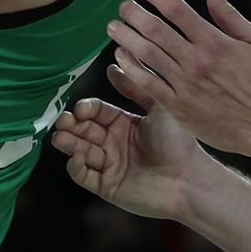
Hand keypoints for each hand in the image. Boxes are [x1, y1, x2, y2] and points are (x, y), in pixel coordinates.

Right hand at [51, 98, 206, 220]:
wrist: (189, 179)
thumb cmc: (178, 142)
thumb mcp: (156, 107)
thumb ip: (134, 86)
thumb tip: (112, 65)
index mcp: (124, 124)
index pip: (96, 112)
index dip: (86, 109)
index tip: (82, 109)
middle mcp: (114, 143)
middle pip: (83, 130)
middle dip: (71, 125)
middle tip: (63, 121)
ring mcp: (109, 165)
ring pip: (79, 151)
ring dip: (68, 143)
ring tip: (61, 136)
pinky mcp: (107, 186)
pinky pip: (84, 176)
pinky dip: (76, 167)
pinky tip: (78, 157)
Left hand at [105, 0, 250, 157]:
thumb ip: (229, 15)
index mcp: (215, 41)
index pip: (177, 9)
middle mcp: (197, 61)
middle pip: (155, 29)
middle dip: (134, 13)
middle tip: (123, 5)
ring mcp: (185, 85)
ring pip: (146, 54)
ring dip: (126, 37)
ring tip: (114, 26)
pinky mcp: (178, 106)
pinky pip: (147, 83)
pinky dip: (130, 67)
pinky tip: (120, 56)